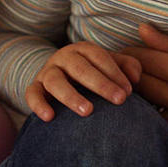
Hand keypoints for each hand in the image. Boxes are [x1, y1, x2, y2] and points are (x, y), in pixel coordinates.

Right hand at [26, 41, 140, 121]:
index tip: (128, 91)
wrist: (61, 76)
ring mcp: (48, 71)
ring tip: (87, 111)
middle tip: (119, 100)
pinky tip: (49, 117)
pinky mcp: (35, 87)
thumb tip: (135, 76)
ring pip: (55, 80)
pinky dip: (38, 104)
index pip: (99, 57)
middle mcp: (64, 57)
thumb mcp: (108, 66)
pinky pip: (32, 93)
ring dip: (71, 95)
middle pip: (80, 67)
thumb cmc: (92, 73)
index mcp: (83, 49)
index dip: (114, 72)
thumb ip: (126, 66)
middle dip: (100, 83)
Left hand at [121, 23, 167, 166]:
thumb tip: (141, 28)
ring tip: (133, 93)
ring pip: (143, 111)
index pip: (143, 59)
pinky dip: (151, 123)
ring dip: (137, 101)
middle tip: (122, 72)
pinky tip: (150, 116)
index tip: (125, 54)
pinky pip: (157, 133)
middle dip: (128, 76)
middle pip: (139, 84)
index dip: (129, 55)